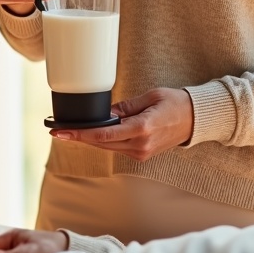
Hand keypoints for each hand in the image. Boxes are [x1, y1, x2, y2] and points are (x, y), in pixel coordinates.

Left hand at [51, 88, 193, 160]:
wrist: (195, 120)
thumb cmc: (175, 103)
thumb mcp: (149, 97)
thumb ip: (125, 107)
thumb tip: (104, 114)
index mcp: (142, 129)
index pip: (103, 134)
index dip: (80, 134)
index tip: (62, 132)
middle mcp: (140, 145)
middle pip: (101, 143)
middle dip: (79, 137)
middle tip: (58, 130)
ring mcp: (141, 153)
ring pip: (106, 147)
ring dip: (89, 139)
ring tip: (71, 131)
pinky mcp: (141, 155)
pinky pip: (116, 148)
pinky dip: (103, 141)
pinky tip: (94, 133)